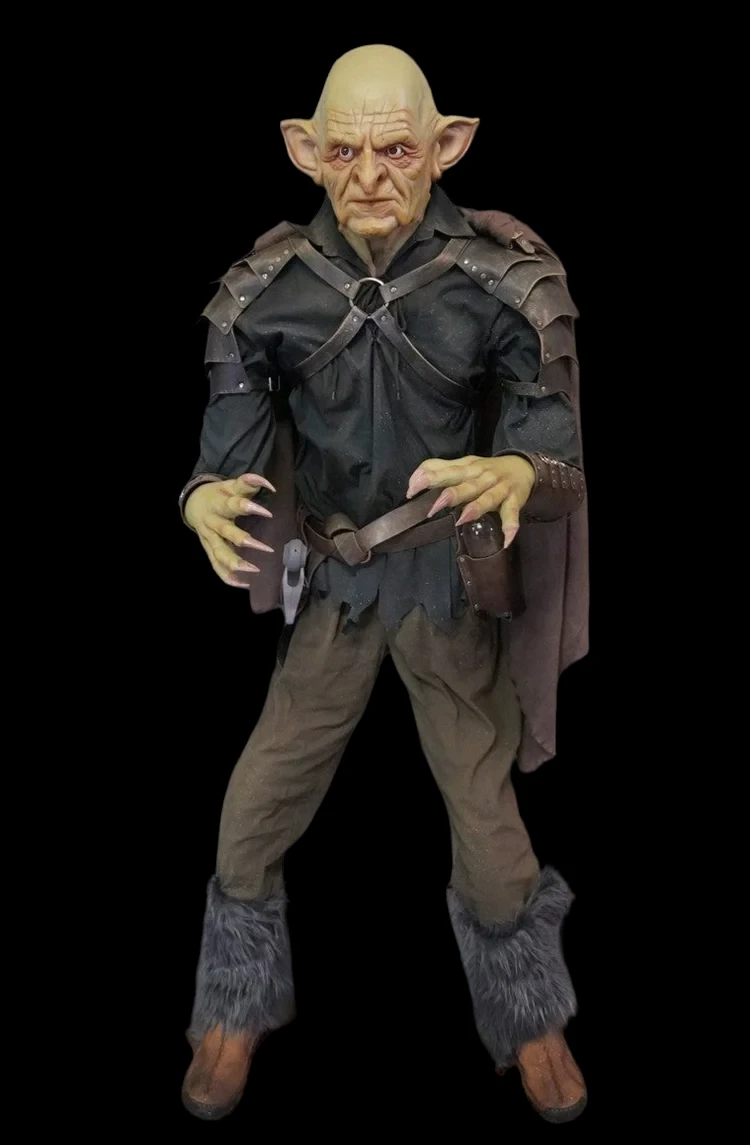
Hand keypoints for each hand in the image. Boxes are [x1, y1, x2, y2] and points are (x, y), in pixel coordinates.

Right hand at [185, 473, 275, 586]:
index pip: (233, 505)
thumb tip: (270, 485)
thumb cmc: (217, 495)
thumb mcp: (229, 485)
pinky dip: (228, 577)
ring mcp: (209, 538)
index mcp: (218, 504)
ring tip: (253, 570)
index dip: (249, 508)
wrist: (192, 503)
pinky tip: (243, 584)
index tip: (268, 513)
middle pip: (226, 532)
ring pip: (219, 553)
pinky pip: (216, 566)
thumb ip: (248, 483)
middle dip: (244, 540)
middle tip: (267, 549)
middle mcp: (212, 522)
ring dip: (235, 563)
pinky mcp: (208, 550)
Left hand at [406, 454, 534, 547]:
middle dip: (452, 494)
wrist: (524, 466)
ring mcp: (500, 489)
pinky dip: (510, 526)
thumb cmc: (487, 469)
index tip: (412, 490)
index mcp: (468, 468)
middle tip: (435, 506)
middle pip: (466, 485)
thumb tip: (414, 478)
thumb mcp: (465, 465)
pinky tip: (506, 540)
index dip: (430, 479)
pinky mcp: (515, 501)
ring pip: (488, 498)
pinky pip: (512, 515)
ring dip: (477, 508)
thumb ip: (440, 469)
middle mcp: (483, 477)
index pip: (447, 471)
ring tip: (463, 519)